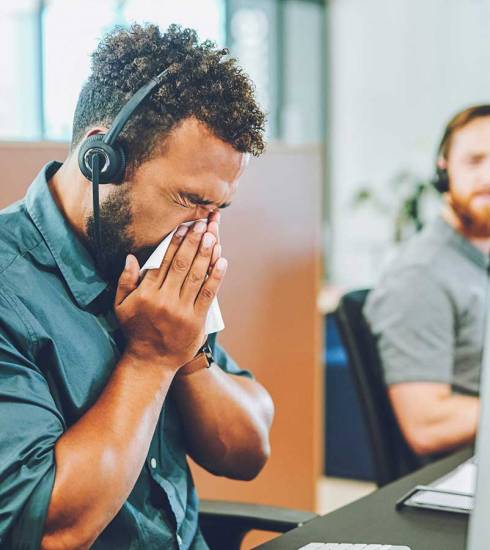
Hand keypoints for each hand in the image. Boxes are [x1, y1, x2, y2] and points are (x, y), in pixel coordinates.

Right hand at [114, 221, 227, 369]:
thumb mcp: (120, 306)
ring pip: (196, 276)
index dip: (175, 241)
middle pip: (181, 264)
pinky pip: (208, 294)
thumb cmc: (136, 331)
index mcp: (147, 293)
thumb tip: (131, 257)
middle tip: (202, 223)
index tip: (184, 226)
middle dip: (193, 241)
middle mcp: (164, 299)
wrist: (151, 361)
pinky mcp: (196, 320)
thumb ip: (125, 281)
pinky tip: (222, 261)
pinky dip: (216, 277)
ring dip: (205, 254)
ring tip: (212, 235)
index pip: (163, 261)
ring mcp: (182, 310)